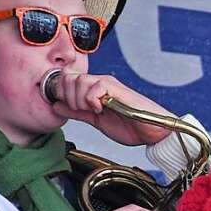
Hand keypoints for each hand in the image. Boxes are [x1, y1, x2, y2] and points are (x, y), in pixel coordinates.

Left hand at [48, 71, 172, 146]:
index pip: (67, 78)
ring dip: (80, 100)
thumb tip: (56, 106)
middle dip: (69, 96)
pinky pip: (94, 88)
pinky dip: (92, 100)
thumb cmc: (132, 126)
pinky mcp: (117, 89)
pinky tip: (101, 109)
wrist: (153, 132)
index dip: (61, 92)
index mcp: (95, 89)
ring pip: (79, 81)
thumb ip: (77, 113)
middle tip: (81, 110)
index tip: (69, 107)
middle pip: (69, 77)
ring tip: (93, 111)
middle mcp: (101, 83)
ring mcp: (109, 85)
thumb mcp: (96, 121)